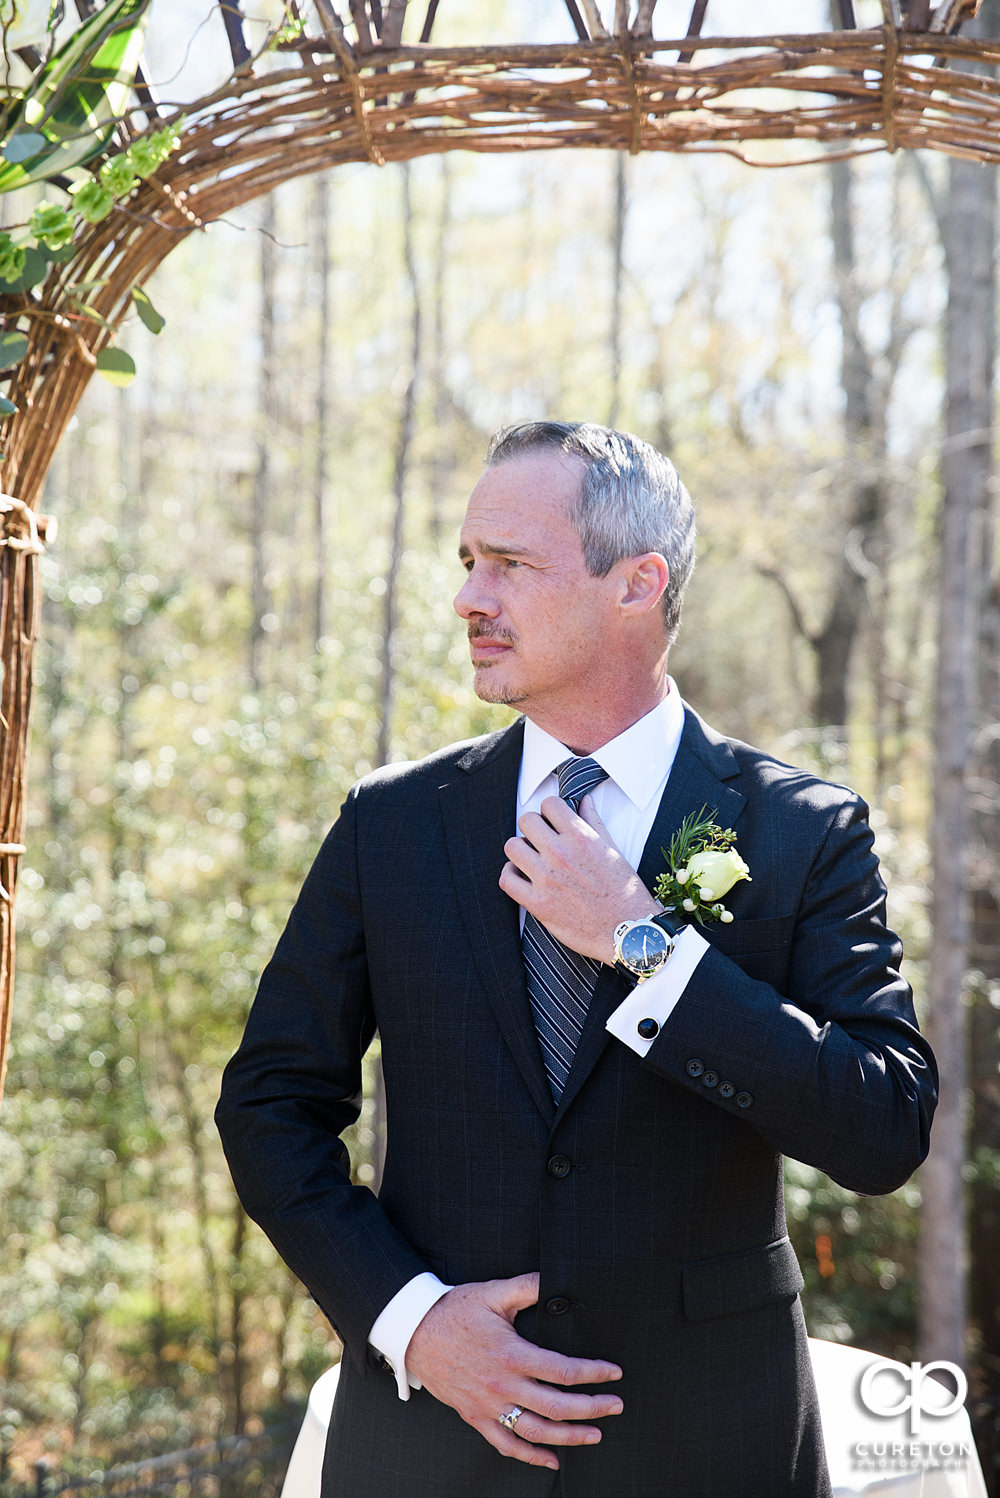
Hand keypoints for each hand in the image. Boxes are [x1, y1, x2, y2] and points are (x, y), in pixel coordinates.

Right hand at [405, 1272, 622, 1470]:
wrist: (414, 1332)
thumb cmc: (455, 1310)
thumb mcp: (493, 1293)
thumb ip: (527, 1287)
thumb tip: (556, 1279)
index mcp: (511, 1354)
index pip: (563, 1371)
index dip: (593, 1373)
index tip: (614, 1373)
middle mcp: (502, 1385)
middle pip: (557, 1407)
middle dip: (592, 1408)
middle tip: (616, 1405)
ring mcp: (488, 1406)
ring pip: (536, 1432)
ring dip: (570, 1437)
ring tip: (596, 1434)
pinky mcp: (475, 1418)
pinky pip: (506, 1445)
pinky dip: (531, 1457)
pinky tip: (552, 1460)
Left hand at [500, 795, 657, 963]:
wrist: (628, 931)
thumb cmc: (624, 892)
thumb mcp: (612, 850)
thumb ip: (594, 822)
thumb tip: (584, 801)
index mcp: (581, 837)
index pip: (549, 804)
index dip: (550, 811)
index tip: (552, 821)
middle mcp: (561, 854)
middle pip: (525, 821)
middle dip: (533, 827)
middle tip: (540, 839)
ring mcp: (546, 879)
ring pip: (512, 847)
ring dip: (520, 849)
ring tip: (530, 858)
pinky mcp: (537, 903)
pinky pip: (507, 880)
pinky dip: (511, 876)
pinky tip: (522, 877)